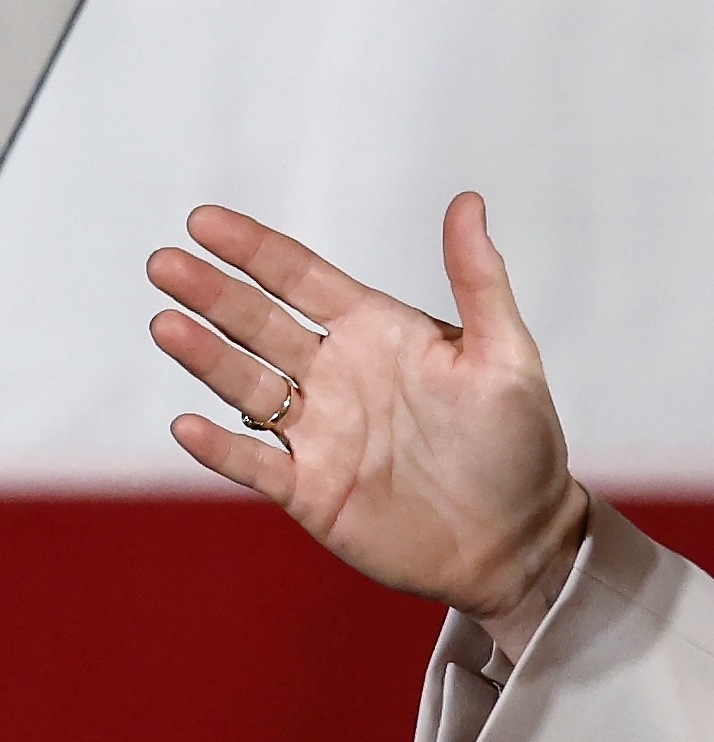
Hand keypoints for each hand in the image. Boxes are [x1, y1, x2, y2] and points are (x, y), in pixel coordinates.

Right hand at [149, 193, 589, 660]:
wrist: (520, 540)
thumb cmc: (520, 444)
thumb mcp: (506, 356)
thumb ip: (479, 280)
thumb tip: (468, 201)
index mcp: (379, 334)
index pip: (302, 279)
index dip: (254, 249)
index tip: (203, 221)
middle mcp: (338, 376)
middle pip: (260, 325)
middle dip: (213, 293)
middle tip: (166, 265)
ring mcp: (319, 432)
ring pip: (247, 386)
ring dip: (206, 357)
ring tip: (166, 325)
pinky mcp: (310, 490)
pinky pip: (253, 464)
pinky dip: (220, 448)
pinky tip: (188, 425)